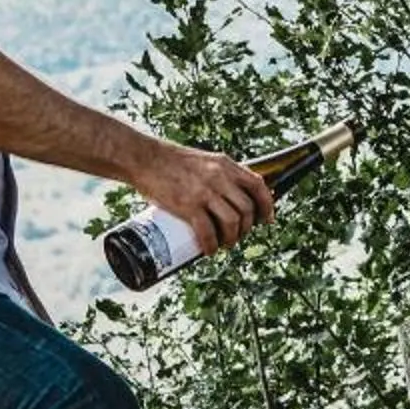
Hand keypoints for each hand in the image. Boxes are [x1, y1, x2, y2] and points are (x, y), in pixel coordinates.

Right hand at [141, 143, 277, 251]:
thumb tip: (227, 198)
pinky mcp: (188, 205)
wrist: (142, 158)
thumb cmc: (169, 161)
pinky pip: (208, 232)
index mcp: (225, 164)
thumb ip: (217, 175)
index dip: (267, 206)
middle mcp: (219, 177)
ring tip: (224, 244)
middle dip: (246, 228)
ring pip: (233, 222)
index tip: (266, 220)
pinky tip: (209, 250)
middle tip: (236, 236)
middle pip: (247, 208)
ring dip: (232, 239)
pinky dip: (212, 245)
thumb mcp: (203, 161)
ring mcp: (205, 191)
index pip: (258, 185)